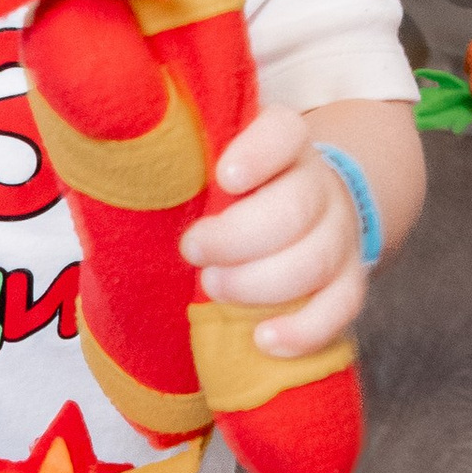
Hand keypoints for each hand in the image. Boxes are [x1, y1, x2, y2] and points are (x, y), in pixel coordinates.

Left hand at [181, 103, 365, 357]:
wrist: (308, 209)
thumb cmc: (241, 190)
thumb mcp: (215, 161)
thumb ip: (182, 168)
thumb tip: (121, 203)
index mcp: (285, 142)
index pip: (284, 133)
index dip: (257, 154)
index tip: (224, 178)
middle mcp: (320, 184)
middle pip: (295, 208)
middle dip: (236, 238)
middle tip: (191, 250)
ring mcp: (341, 234)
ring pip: (317, 260)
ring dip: (259, 284)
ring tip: (212, 288)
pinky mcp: (350, 280)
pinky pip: (341, 308)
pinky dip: (304, 330)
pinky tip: (263, 340)